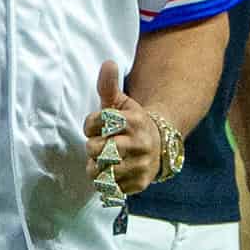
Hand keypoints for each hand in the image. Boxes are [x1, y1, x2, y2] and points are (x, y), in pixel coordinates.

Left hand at [87, 59, 172, 199]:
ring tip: (104, 160)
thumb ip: (108, 86)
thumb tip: (107, 62)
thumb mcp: (121, 103)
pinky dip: (106, 182)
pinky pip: (109, 187)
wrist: (160, 146)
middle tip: (100, 145)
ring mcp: (141, 165)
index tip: (97, 127)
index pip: (96, 123)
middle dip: (92, 148)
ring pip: (101, 171)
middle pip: (96, 149)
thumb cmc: (131, 123)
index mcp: (134, 120)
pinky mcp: (139, 184)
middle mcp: (140, 143)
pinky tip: (113, 172)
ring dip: (96, 167)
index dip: (90, 125)